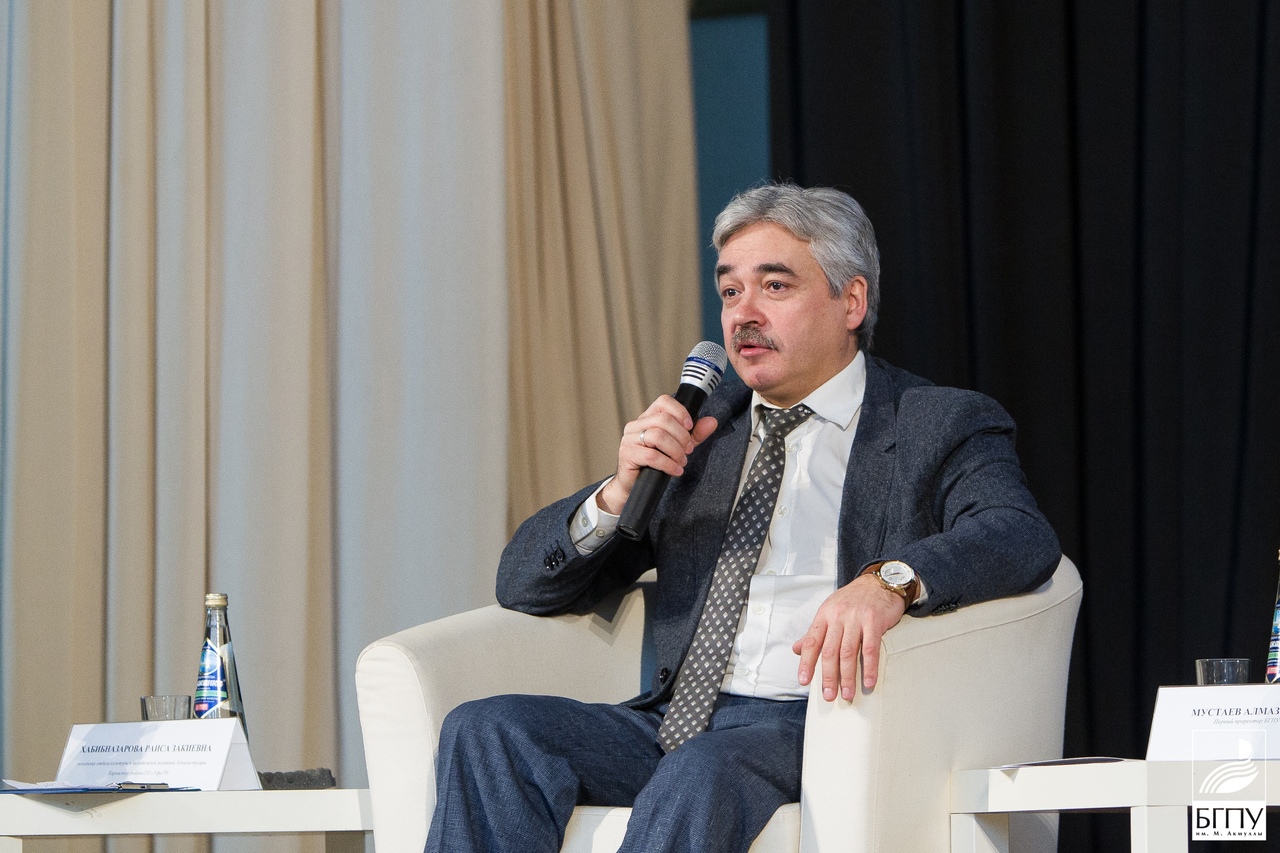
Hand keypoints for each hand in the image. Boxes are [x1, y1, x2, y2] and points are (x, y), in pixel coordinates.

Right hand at [597, 396, 717, 514]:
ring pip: (658, 436)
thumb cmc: (654, 464)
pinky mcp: (627, 454)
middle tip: (688, 450)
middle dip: (682, 436)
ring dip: (675, 451)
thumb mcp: (678, 446)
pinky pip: (652, 456)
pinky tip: (675, 470)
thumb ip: (694, 434)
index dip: (680, 412)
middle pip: (663, 419)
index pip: (663, 401)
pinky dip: (668, 464)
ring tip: (681, 462)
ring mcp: (629, 439)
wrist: (634, 485)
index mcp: (647, 418)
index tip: (690, 426)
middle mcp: (636, 425)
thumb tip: (712, 421)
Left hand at [792, 572, 906, 699]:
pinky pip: (871, 649)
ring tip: (847, 694)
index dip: (806, 663)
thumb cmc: (853, 599)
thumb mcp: (829, 611)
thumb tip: (797, 649)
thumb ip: (815, 632)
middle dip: (828, 676)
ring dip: (847, 677)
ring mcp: (856, 619)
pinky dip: (869, 667)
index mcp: (824, 615)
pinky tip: (868, 682)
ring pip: (849, 652)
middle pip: (830, 651)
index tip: (804, 681)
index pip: (812, 642)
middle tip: (828, 695)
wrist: (878, 582)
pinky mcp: (874, 621)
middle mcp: (838, 617)